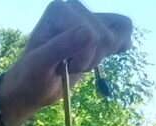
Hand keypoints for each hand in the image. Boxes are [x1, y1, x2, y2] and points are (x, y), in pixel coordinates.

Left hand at [0, 1, 132, 122]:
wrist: (32, 87)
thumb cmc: (31, 77)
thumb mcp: (39, 65)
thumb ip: (61, 47)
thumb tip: (89, 33)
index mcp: (58, 10)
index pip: (92, 34)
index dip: (81, 58)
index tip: (59, 66)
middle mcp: (74, 8)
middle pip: (107, 36)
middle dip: (89, 59)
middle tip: (66, 65)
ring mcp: (88, 17)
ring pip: (119, 34)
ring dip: (99, 57)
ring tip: (76, 62)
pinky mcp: (98, 28)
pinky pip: (125, 29)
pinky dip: (118, 47)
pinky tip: (100, 56)